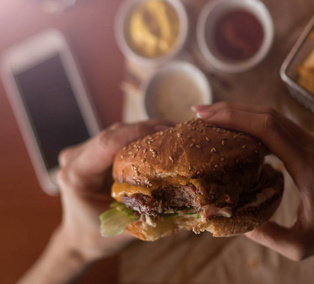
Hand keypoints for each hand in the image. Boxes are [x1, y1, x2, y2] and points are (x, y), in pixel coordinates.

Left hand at [56, 120, 172, 261]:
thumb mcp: (122, 229)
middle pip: (115, 133)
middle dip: (149, 129)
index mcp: (75, 175)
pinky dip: (141, 137)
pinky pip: (119, 138)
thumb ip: (148, 214)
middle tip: (180, 132)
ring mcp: (83, 152)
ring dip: (147, 131)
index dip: (138, 132)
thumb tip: (184, 200)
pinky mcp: (94, 151)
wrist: (78, 238)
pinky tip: (161, 139)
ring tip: (175, 133)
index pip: (107, 143)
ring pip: (119, 132)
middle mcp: (75, 158)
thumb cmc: (95, 237)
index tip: (167, 131)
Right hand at [194, 102, 313, 259]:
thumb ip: (266, 235)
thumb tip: (231, 222)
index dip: (234, 118)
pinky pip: (281, 125)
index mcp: (308, 164)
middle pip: (267, 114)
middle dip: (231, 110)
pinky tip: (240, 128)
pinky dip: (257, 121)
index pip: (267, 129)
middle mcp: (312, 145)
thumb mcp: (300, 245)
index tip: (206, 116)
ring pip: (274, 116)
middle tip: (199, 112)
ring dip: (243, 112)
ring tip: (213, 117)